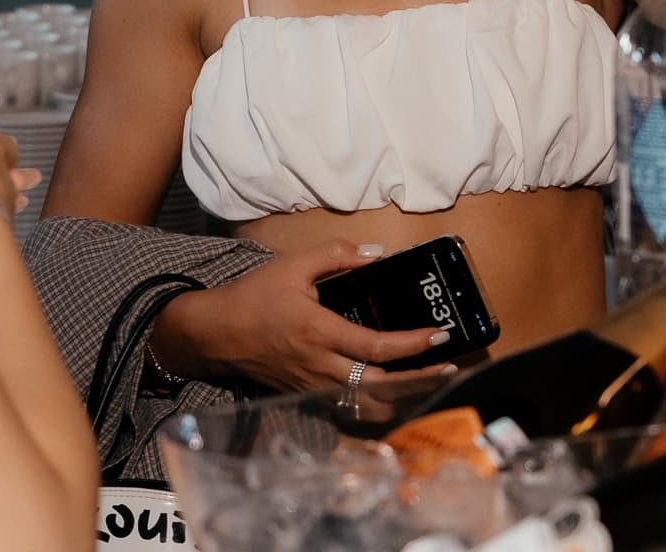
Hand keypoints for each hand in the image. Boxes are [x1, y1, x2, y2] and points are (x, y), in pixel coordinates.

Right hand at [151, 239, 454, 400]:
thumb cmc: (254, 297)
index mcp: (318, 332)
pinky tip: (396, 395)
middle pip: (380, 386)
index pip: (377, 347)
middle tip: (450, 366)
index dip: (414, 345)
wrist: (216, 334)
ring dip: (404, 399)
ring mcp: (314, 387)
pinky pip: (350, 411)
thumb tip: (378, 253)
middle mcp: (319, 366)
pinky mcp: (308, 396)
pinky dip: (379, 407)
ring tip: (431, 383)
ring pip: (367, 407)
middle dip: (420, 380)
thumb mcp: (292, 264)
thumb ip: (337, 255)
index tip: (441, 336)